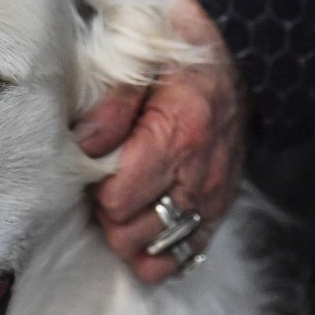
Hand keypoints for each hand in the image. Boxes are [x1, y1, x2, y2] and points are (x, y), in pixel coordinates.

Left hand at [73, 0, 245, 283]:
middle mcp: (199, 175)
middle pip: (131, 232)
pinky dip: (160, 253)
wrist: (233, 58)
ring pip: (157, 252)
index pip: (118, 199)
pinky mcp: (220, 210)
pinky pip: (187, 256)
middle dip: (108, 215)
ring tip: (124, 206)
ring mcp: (213, 198)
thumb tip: (81, 145)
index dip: (95, 189)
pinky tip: (145, 232)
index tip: (93, 168)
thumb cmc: (177, 61)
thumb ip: (111, 107)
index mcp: (178, 135)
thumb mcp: (143, 65)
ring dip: (130, 235)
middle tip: (105, 187)